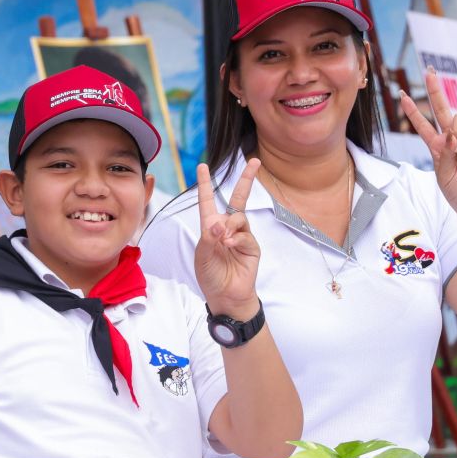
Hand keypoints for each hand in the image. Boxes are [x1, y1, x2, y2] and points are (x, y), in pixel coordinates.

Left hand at [192, 159, 261, 316]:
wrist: (226, 296)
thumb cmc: (210, 275)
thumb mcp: (202, 256)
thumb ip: (209, 238)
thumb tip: (220, 223)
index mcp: (210, 226)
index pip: (208, 200)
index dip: (206, 183)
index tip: (202, 166)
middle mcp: (227, 227)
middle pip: (238, 198)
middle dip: (247, 179)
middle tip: (254, 161)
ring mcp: (241, 235)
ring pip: (239, 217)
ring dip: (231, 225)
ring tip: (224, 240)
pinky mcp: (252, 246)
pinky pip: (246, 234)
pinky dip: (237, 238)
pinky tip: (230, 245)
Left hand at [401, 67, 456, 222]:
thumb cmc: (456, 190)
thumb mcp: (442, 173)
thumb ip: (444, 154)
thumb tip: (450, 136)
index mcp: (436, 145)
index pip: (422, 124)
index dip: (412, 110)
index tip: (402, 94)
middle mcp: (451, 138)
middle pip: (442, 109)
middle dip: (435, 90)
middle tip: (429, 71)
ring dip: (455, 129)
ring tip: (456, 148)